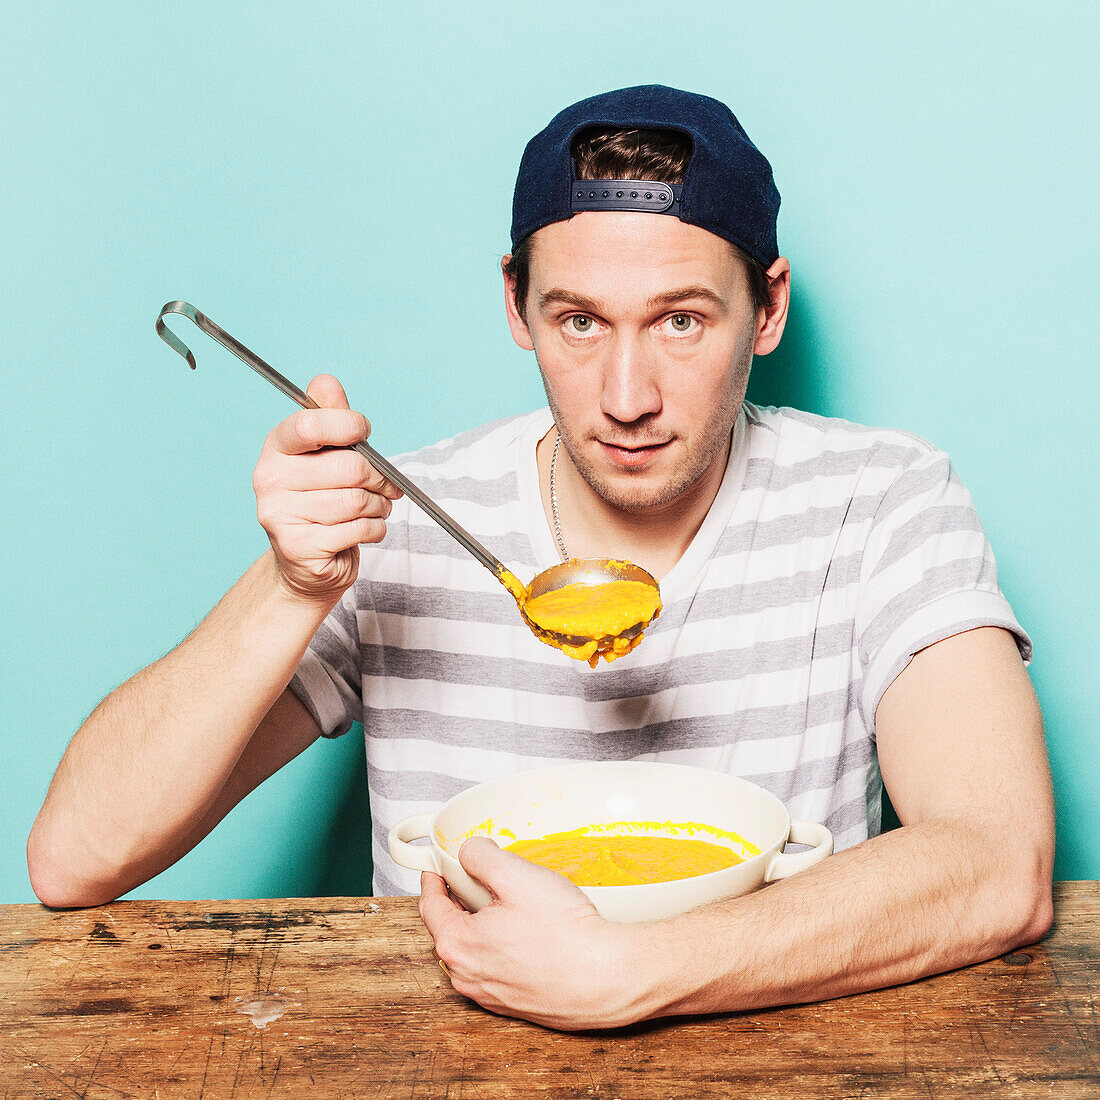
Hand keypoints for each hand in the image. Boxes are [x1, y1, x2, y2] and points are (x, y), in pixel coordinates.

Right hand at [252, 374, 401, 602]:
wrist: (307, 561)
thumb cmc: (323, 500)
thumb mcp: (327, 453)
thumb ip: (330, 417)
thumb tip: (325, 382)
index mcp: (276, 447)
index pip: (312, 424)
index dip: (351, 426)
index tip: (364, 434)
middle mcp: (269, 479)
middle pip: (349, 468)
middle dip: (379, 478)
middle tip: (385, 487)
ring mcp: (278, 515)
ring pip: (356, 501)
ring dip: (379, 507)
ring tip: (373, 509)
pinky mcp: (297, 546)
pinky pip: (358, 530)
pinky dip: (375, 530)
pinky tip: (365, 530)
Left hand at [418, 837, 648, 1029]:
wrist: (604, 977)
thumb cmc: (563, 933)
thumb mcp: (516, 874)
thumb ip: (481, 856)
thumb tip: (469, 853)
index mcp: (457, 945)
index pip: (431, 905)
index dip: (434, 879)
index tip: (436, 868)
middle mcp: (467, 976)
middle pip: (452, 928)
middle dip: (462, 900)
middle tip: (482, 879)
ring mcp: (491, 995)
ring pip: (475, 949)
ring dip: (484, 925)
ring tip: (513, 904)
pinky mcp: (516, 1003)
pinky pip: (498, 967)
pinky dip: (503, 947)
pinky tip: (530, 933)